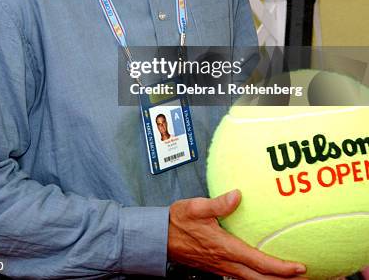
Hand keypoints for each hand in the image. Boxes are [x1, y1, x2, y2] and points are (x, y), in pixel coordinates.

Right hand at [167, 189, 306, 279]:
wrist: (160, 237)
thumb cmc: (178, 221)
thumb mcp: (196, 207)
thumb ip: (218, 203)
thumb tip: (237, 195)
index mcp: (225, 248)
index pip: (259, 262)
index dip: (281, 268)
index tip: (300, 267)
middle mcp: (227, 263)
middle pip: (261, 279)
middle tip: (304, 276)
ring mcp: (223, 267)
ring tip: (289, 276)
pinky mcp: (219, 266)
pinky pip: (244, 276)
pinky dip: (259, 276)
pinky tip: (264, 271)